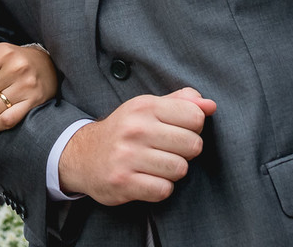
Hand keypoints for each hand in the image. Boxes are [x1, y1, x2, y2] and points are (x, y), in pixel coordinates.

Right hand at [58, 88, 216, 205]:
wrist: (82, 155)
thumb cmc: (124, 131)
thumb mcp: (147, 108)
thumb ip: (181, 102)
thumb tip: (210, 105)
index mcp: (144, 106)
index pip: (195, 117)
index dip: (194, 127)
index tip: (179, 131)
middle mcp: (135, 129)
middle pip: (193, 145)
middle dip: (186, 152)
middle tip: (168, 151)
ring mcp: (128, 156)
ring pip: (180, 169)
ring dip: (173, 171)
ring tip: (156, 165)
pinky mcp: (123, 182)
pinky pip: (164, 190)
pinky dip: (160, 188)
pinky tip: (147, 179)